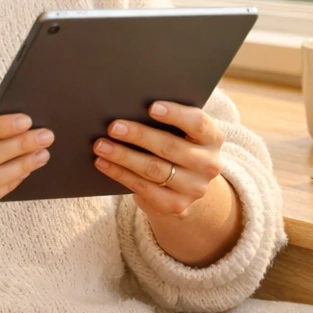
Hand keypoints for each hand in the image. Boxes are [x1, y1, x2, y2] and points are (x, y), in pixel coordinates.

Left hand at [93, 101, 224, 219]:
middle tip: (113, 127)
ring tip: (101, 145)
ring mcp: (194, 188)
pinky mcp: (177, 206)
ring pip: (154, 169)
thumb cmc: (176, 144)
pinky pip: (143, 188)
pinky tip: (103, 163)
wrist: (186, 186)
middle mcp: (209, 165)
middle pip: (170, 147)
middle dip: (138, 135)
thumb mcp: (181, 132)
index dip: (175, 114)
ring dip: (123, 156)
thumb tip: (128, 105)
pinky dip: (120, 174)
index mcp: (212, 138)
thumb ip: (166, 120)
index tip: (151, 107)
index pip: (197, 123)